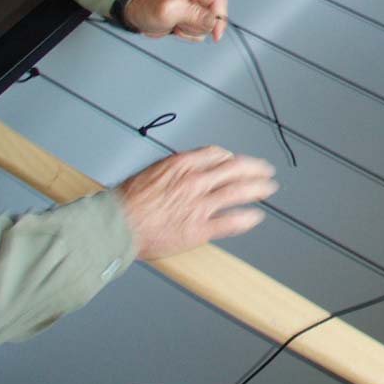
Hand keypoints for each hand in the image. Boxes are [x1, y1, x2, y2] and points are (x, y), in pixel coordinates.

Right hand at [116, 146, 277, 259]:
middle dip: (255, 169)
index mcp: (182, 165)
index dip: (231, 158)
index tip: (237, 161)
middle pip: (235, 169)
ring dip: (258, 189)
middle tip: (266, 170)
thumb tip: (189, 169)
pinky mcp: (199, 228)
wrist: (114, 225)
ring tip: (269, 188)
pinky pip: (231, 221)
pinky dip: (247, 218)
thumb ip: (174, 171)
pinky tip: (256, 217)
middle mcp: (195, 181)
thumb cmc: (126, 203)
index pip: (217, 154)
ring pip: (238, 192)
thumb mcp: (151, 172)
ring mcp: (199, 205)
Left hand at [124, 0, 228, 41]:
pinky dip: (190, 32)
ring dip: (192, 29)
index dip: (219, 18)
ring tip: (177, 22)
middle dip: (199, 23)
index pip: (219, 0)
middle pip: (215, 13)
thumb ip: (194, 15)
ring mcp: (198, 2)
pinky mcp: (196, 14)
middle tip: (181, 21)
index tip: (215, 33)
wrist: (137, 14)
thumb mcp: (169, 11)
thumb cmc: (146, 6)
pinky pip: (203, 29)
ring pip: (209, 24)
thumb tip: (214, 21)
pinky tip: (179, 25)